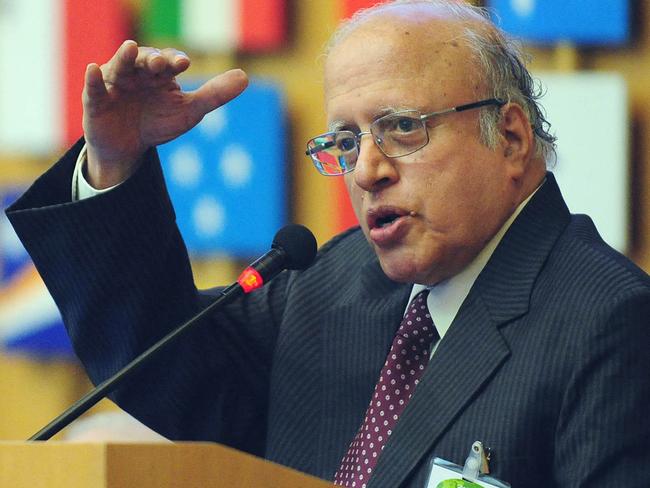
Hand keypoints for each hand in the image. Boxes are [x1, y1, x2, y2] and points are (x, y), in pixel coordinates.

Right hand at [82, 40, 247, 187]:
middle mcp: (137, 72)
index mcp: (160, 74)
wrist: (128, 148)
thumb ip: (214, 95)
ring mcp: (115, 83)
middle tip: (160, 62)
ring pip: (120, 67)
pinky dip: (93, 79)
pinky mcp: (95, 100)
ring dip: (125, 58)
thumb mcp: (189, 111)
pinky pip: (93, 87)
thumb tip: (245, 77)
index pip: (169, 62)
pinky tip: (94, 69)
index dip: (175, 61)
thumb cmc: (159, 122)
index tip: (183, 64)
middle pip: (145, 61)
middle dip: (153, 59)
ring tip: (131, 49)